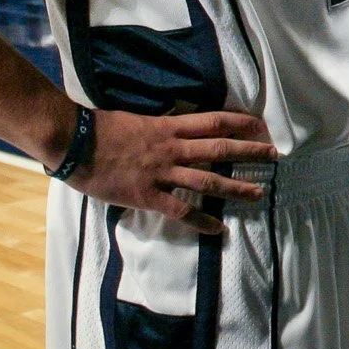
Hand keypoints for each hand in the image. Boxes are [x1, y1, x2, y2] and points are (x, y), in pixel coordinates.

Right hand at [74, 109, 278, 234]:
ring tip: (259, 192)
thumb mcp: (138, 119)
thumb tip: (175, 127)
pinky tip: (217, 228)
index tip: (261, 125)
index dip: (240, 122)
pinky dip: (201, 220)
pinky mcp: (147, 195)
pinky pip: (180, 210)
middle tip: (273, 156)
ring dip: (236, 187)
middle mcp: (172, 148)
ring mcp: (161, 173)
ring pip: (208, 180)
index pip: (214, 121)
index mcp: (169, 126)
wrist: (74, 143)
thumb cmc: (100, 128)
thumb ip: (160, 127)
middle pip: (220, 148)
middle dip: (250, 151)